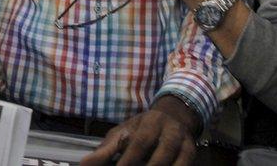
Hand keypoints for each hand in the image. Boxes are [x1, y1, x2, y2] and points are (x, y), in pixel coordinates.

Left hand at [81, 96, 197, 165]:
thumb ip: (105, 150)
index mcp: (149, 123)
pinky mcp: (192, 154)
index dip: (128, 161)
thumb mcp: (123, 132)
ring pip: (175, 163)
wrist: (176, 115)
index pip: (138, 144)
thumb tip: (84, 165)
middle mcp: (169, 132)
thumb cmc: (143, 127)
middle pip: (159, 157)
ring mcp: (183, 143)